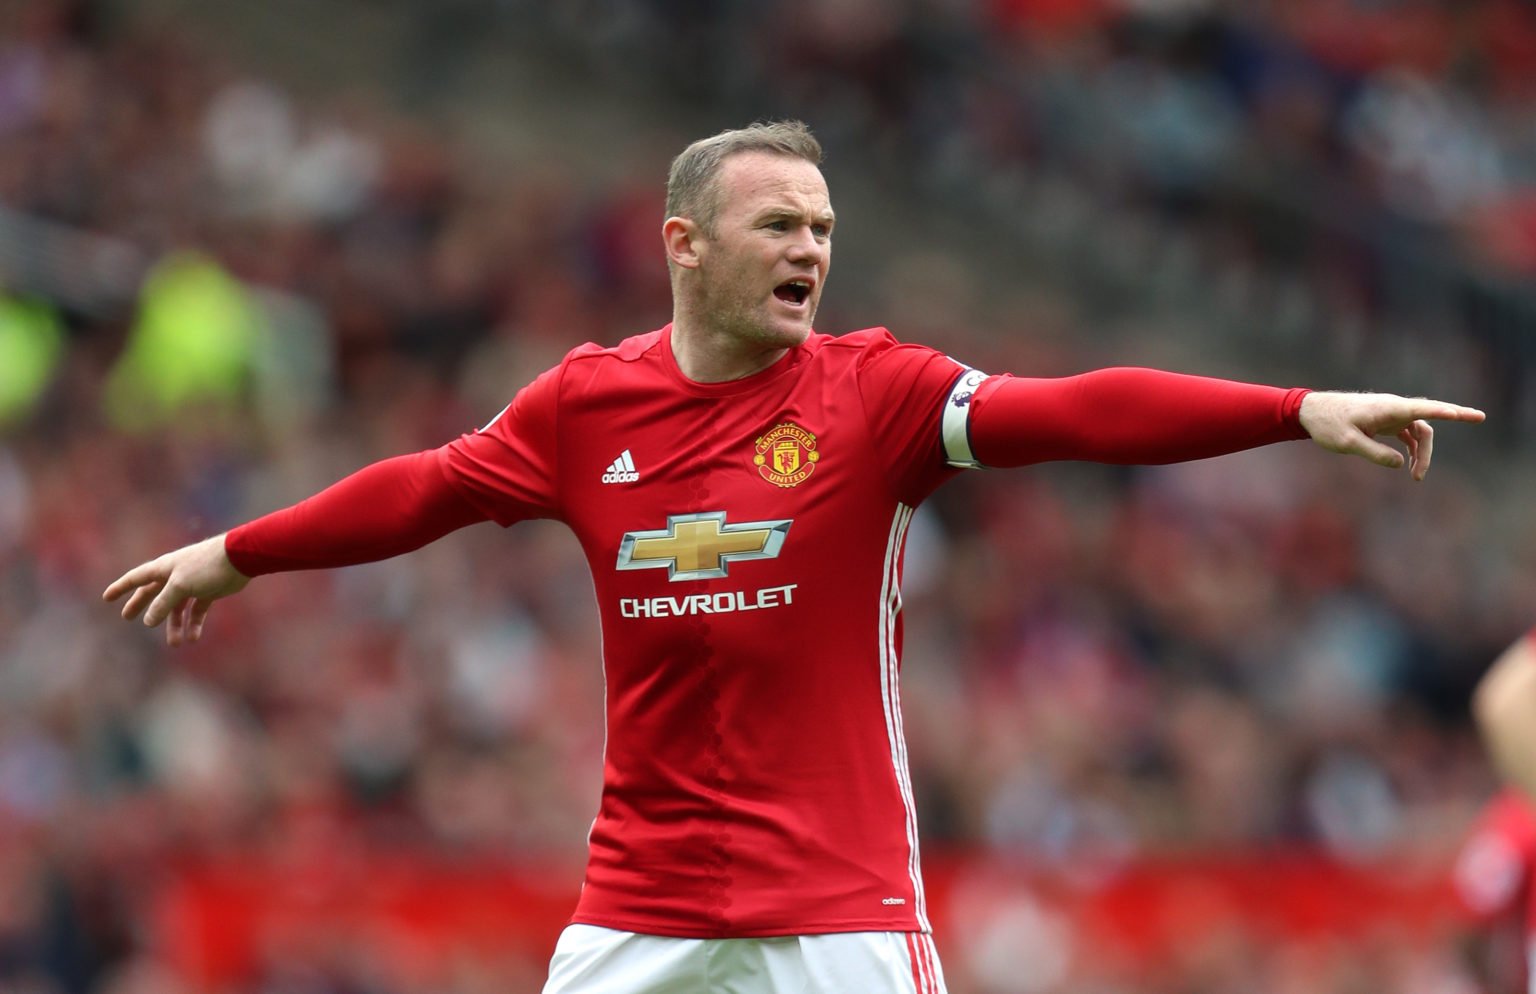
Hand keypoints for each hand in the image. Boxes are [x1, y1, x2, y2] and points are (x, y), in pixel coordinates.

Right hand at [102, 534, 250, 645]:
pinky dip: (194, 623)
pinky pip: (197, 610)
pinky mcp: (209, 591)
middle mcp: (175, 575)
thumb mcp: (179, 585)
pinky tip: (193, 638)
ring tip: (175, 643)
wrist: (239, 558)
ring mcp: (192, 583)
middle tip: (128, 618)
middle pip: (153, 593)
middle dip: (141, 605)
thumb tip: (147, 621)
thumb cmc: (206, 566)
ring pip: (177, 607)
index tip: (107, 597)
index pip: (136, 578)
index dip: (121, 588)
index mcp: (163, 568)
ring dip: (174, 625)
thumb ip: (163, 603)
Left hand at [1299, 392, 1484, 479]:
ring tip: (1417, 477)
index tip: (1465, 415)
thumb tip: (1401, 464)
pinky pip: (1408, 434)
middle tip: (1472, 425)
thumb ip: (1374, 453)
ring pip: (1419, 431)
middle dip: (1449, 424)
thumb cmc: (1328, 425)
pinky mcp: (1386, 421)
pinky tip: (1410, 466)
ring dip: (1422, 452)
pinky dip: (1412, 449)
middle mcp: (1394, 408)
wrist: (1312, 412)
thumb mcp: (1347, 442)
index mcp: (1387, 408)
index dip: (1446, 412)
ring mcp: (1391, 414)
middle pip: (1428, 421)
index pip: (1423, 408)